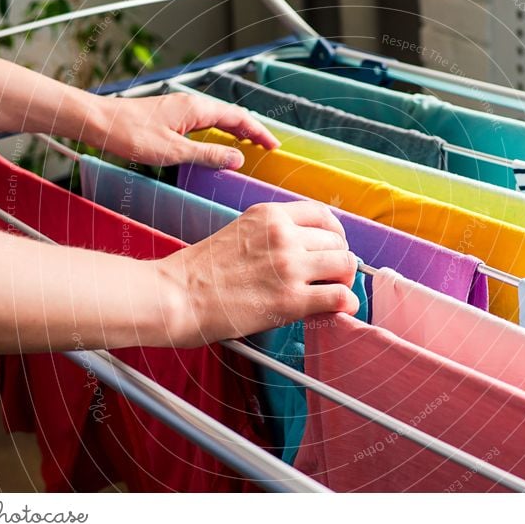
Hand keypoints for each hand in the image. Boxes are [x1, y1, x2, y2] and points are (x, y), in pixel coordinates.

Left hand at [83, 92, 279, 168]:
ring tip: (250, 146)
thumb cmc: (131, 135)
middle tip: (268, 148)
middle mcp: (192, 104)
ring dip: (237, 131)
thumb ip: (208, 156)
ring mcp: (181, 108)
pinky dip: (220, 131)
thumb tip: (238, 159)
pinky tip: (217, 142)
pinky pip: (205, 121)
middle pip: (231, 115)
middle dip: (252, 130)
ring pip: (218, 117)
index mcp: (197, 109)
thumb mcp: (173, 152)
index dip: (259, 132)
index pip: (239, 118)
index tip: (274, 146)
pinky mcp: (171, 115)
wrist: (99, 121)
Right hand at [155, 201, 360, 346]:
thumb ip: (272, 234)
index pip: (323, 215)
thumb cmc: (200, 271)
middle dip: (338, 260)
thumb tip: (303, 251)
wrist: (177, 296)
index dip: (335, 234)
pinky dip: (347, 304)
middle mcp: (284, 236)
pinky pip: (340, 297)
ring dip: (343, 281)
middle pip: (337, 242)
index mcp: (270, 215)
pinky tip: (340, 309)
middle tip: (330, 277)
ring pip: (345, 265)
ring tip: (332, 292)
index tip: (332, 247)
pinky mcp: (291, 300)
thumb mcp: (239, 232)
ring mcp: (289, 267)